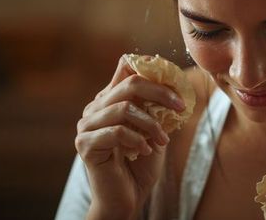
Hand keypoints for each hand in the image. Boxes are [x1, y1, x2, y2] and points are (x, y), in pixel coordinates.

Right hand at [74, 55, 185, 219]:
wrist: (126, 198)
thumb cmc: (140, 163)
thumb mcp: (154, 130)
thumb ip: (158, 108)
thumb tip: (177, 87)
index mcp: (110, 99)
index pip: (125, 66)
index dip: (150, 67)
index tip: (174, 79)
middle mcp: (95, 108)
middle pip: (130, 84)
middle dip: (160, 93)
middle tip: (180, 107)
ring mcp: (87, 125)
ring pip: (124, 108)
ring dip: (151, 124)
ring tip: (163, 140)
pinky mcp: (85, 144)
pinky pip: (117, 132)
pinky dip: (137, 140)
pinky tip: (145, 151)